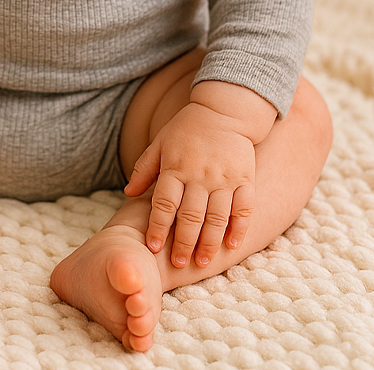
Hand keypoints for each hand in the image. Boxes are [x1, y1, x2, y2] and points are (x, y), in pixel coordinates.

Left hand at [125, 100, 258, 268]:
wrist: (225, 110)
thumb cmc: (188, 129)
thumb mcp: (161, 143)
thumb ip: (144, 169)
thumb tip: (128, 193)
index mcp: (176, 166)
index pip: (164, 203)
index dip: (158, 227)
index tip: (154, 247)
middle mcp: (200, 174)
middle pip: (190, 216)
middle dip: (183, 243)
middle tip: (178, 264)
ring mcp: (224, 177)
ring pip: (217, 217)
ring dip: (209, 243)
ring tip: (203, 263)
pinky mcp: (245, 178)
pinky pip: (243, 208)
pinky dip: (239, 228)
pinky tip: (232, 245)